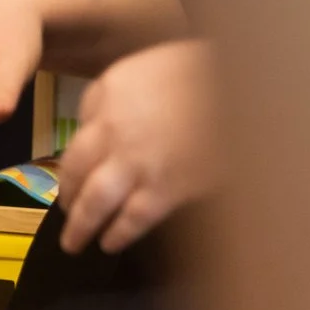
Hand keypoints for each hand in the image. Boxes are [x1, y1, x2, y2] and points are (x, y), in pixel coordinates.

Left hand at [58, 40, 220, 252]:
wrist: (242, 85)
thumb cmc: (198, 70)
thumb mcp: (143, 67)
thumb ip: (111, 96)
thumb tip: (92, 125)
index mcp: (107, 95)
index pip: (75, 137)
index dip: (69, 165)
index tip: (70, 179)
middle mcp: (113, 130)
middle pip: (75, 172)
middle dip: (67, 197)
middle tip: (67, 213)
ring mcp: (138, 162)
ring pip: (95, 202)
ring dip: (81, 226)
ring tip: (75, 242)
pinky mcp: (167, 187)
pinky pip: (133, 218)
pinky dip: (119, 234)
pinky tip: (111, 242)